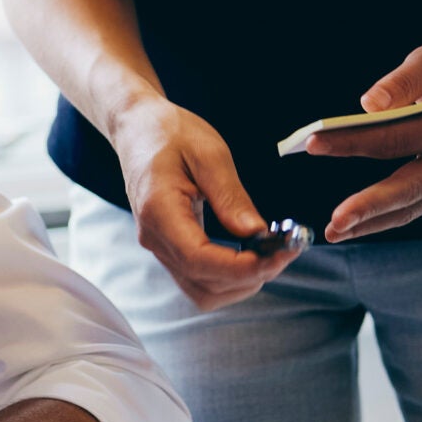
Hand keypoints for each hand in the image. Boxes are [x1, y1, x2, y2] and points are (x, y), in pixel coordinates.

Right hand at [111, 98, 299, 308]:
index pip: (199, 260)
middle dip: (248, 277)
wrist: (138, 129)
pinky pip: (199, 278)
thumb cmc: (170, 132)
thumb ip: (231, 197)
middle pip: (203, 286)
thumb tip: (258, 233)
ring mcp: (159, 246)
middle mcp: (154, 238)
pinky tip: (250, 253)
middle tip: (283, 252)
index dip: (242, 267)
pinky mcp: (168, 247)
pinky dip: (229, 275)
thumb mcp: (209, 153)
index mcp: (158, 211)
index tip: (278, 255)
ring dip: (240, 282)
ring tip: (269, 254)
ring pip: (202, 292)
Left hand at [301, 43, 421, 240]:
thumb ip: (404, 79)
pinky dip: (382, 220)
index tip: (313, 143)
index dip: (354, 140)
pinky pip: (412, 208)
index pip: (398, 136)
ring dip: (372, 223)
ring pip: (411, 206)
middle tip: (335, 220)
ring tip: (334, 232)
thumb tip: (370, 106)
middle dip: (369, 205)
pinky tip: (352, 227)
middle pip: (409, 185)